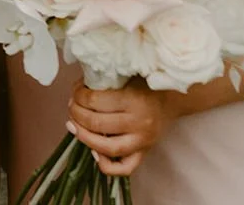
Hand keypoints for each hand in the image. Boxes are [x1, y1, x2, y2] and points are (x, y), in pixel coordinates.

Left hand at [67, 79, 182, 176]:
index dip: (78, 95)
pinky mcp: (144, 152)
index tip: (75, 91)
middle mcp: (139, 123)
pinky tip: (93, 152)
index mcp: (133, 100)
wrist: (172, 99)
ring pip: (107, 147)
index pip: (94, 101)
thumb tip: (76, 89)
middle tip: (72, 106)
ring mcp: (142, 141)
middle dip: (76, 114)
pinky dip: (106, 165)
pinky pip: (125, 168)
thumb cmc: (144, 84)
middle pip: (96, 124)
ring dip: (83, 137)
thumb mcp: (125, 75)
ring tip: (73, 125)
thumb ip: (103, 81)